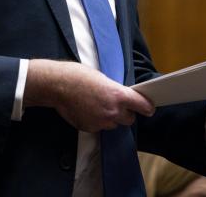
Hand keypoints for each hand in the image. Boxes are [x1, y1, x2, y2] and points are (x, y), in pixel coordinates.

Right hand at [25, 59, 154, 132]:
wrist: (56, 85)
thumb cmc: (78, 75)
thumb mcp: (103, 78)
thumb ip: (115, 91)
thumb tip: (122, 97)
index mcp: (118, 95)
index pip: (142, 106)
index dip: (147, 107)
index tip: (149, 108)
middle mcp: (112, 112)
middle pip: (129, 119)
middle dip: (125, 113)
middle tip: (115, 104)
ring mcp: (100, 122)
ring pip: (113, 124)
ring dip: (110, 118)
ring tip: (96, 105)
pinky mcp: (90, 128)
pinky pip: (99, 127)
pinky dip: (96, 121)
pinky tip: (87, 110)